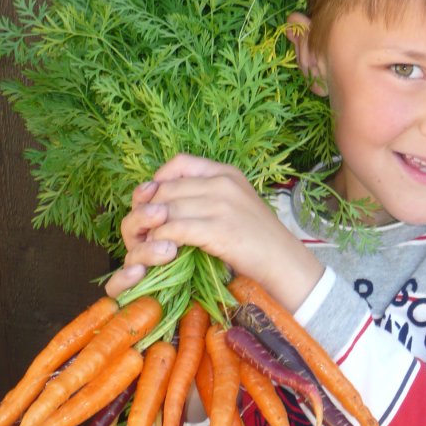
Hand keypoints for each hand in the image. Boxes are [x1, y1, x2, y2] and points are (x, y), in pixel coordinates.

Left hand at [106, 154, 323, 312]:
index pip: (180, 163)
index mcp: (227, 173)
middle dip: (146, 209)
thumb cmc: (261, 240)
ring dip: (150, 229)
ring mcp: (221, 205)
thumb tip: (168, 201)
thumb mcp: (238, 206)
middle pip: (167, 188)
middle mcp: (222, 184)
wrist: (286, 263)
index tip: (150, 200)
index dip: (157, 180)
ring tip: (147, 243)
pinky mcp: (218, 230)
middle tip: (140, 230)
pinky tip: (162, 251)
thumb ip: (209, 197)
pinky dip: (162, 240)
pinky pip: (175, 228)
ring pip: (166, 209)